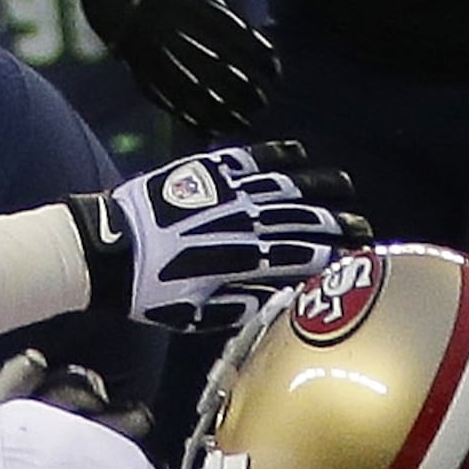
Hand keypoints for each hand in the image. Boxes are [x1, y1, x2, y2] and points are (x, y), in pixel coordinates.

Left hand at [75, 143, 369, 329]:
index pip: (299, 255)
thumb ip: (240, 306)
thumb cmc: (148, 292)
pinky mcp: (200, 173)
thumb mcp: (197, 315)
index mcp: (241, 261)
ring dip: (316, 184)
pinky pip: (246, 159)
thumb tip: (278, 298)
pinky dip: (274, 154)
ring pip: (280, 185)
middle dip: (335, 221)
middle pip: (299, 218)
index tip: (357, 254)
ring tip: (345, 185)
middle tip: (363, 224)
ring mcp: (221, 194)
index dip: (331, 253)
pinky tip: (298, 153)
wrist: (105, 252)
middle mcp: (238, 223)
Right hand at [105, 0, 280, 132]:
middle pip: (221, 72)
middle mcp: (178, 38)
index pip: (238, 41)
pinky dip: (198, 121)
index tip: (275, 72)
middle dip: (245, 92)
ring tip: (244, 123)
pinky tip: (216, 130)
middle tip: (261, 103)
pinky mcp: (148, 80)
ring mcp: (161, 60)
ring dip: (225, 113)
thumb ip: (233, 26)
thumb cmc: (180, 7)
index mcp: (196, 15)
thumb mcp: (206, 3)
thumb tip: (265, 59)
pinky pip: (175, 106)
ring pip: (199, 95)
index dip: (260, 59)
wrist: (128, 6)